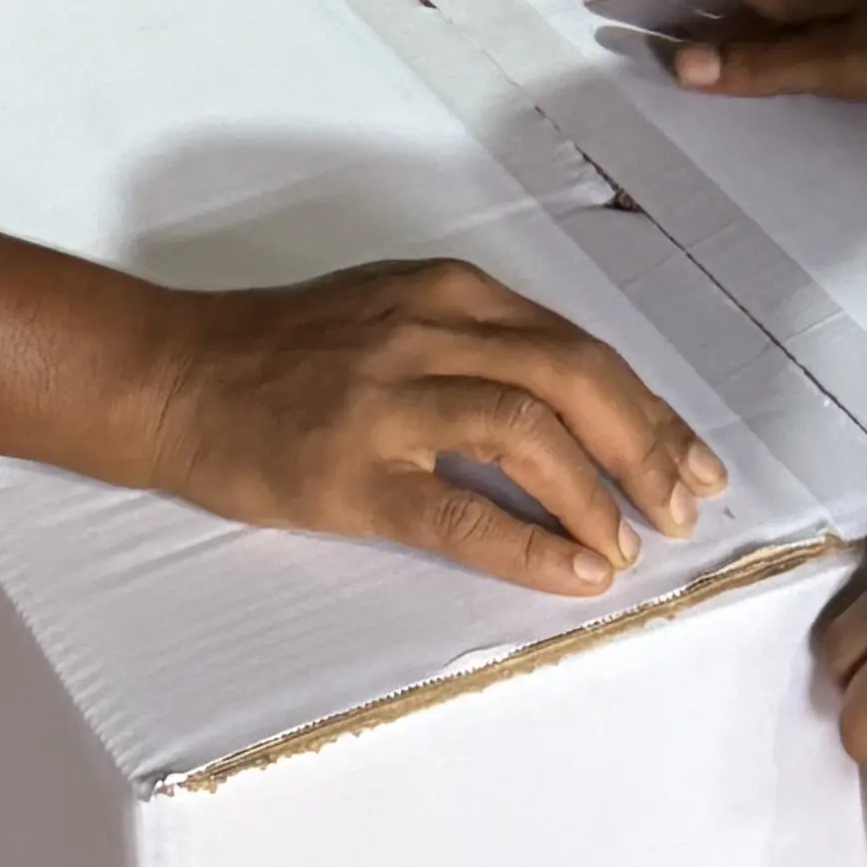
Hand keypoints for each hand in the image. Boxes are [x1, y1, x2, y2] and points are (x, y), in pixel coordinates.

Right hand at [140, 262, 724, 599]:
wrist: (172, 376)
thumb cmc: (283, 354)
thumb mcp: (393, 315)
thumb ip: (478, 346)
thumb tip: (580, 414)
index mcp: (449, 293)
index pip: (577, 346)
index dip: (649, 409)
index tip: (694, 460)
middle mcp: (428, 330)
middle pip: (572, 378)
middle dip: (645, 446)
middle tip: (684, 506)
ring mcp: (387, 398)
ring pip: (528, 431)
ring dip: (597, 493)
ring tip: (629, 544)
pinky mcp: (350, 469)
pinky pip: (458, 508)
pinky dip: (528, 543)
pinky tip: (573, 573)